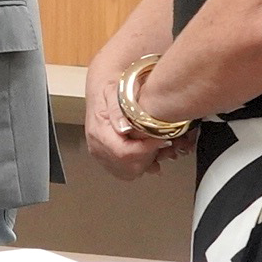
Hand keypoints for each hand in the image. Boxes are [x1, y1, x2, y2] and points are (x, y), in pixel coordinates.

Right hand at [84, 61, 187, 182]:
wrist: (101, 89)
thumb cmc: (110, 88)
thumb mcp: (114, 90)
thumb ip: (117, 108)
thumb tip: (123, 128)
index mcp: (99, 132)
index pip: (124, 153)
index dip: (147, 149)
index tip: (162, 139)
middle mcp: (98, 147)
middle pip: (129, 167)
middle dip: (151, 158)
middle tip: (163, 143)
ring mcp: (101, 154)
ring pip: (129, 173)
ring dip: (148, 164)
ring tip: (159, 149)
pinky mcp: (107, 157)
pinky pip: (125, 172)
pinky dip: (141, 166)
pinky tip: (150, 155)